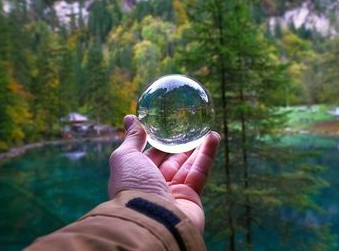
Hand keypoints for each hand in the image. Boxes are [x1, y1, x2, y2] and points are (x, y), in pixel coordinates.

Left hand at [108, 115, 219, 231]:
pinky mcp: (192, 197)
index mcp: (136, 178)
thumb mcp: (125, 157)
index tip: (165, 126)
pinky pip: (200, 172)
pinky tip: (213, 137)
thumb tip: (129, 118)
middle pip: (170, 162)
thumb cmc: (133, 187)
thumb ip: (132, 139)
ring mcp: (174, 193)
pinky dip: (207, 154)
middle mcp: (154, 187)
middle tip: (189, 128)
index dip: (157, 142)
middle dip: (180, 145)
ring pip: (188, 166)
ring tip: (207, 130)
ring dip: (198, 147)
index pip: (149, 157)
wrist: (151, 220)